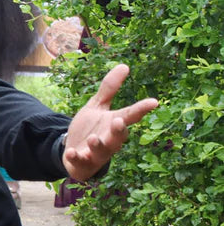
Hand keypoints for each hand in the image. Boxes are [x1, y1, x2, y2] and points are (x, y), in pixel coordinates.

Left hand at [63, 64, 158, 181]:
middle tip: (119, 121)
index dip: (141, 109)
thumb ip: (109, 89)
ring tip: (94, 138)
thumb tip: (124, 65)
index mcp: (114, 124)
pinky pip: (79, 160)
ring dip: (97, 144)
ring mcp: (95, 151)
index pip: (130, 115)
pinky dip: (75, 156)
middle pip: (117, 136)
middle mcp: (109, 139)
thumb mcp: (97, 106)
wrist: (75, 153)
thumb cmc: (92, 128)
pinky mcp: (80, 160)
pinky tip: (71, 152)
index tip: (154, 101)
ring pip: (101, 150)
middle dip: (119, 130)